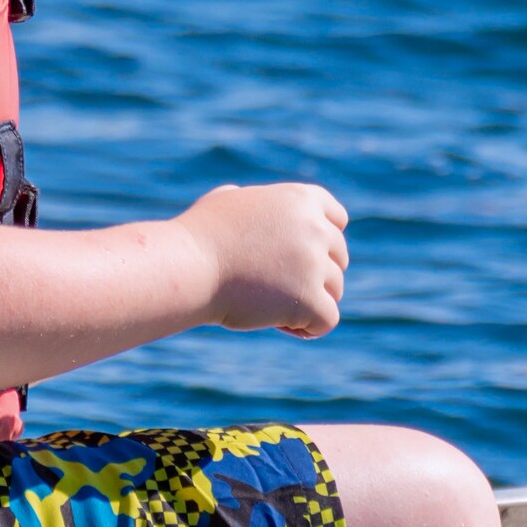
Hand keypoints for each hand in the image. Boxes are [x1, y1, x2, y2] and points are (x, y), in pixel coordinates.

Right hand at [180, 181, 348, 337]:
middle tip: (278, 288)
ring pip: (334, 291)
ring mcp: (315, 263)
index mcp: (300, 199)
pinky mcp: (309, 299)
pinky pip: (327, 320)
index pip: (338, 220)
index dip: (323, 242)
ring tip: (271, 306)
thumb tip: (244, 201)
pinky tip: (280, 324)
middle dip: (315, 275)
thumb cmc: (198, 237)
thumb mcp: (226, 202)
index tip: (299, 258)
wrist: (188, 265)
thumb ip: (251, 204)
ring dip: (308, 301)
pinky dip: (307, 327)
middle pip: (339, 258)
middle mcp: (315, 227)